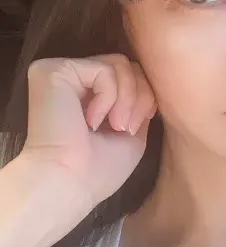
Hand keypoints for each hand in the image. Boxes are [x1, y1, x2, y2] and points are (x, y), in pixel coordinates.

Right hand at [21, 54, 157, 210]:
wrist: (69, 182)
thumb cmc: (99, 170)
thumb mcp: (131, 134)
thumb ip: (138, 105)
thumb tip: (149, 86)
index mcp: (89, 94)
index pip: (129, 74)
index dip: (144, 96)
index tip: (135, 127)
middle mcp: (74, 79)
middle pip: (127, 65)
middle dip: (139, 96)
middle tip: (125, 128)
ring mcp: (62, 72)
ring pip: (119, 64)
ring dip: (128, 98)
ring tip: (115, 126)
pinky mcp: (54, 70)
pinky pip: (103, 69)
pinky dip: (110, 97)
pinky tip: (92, 121)